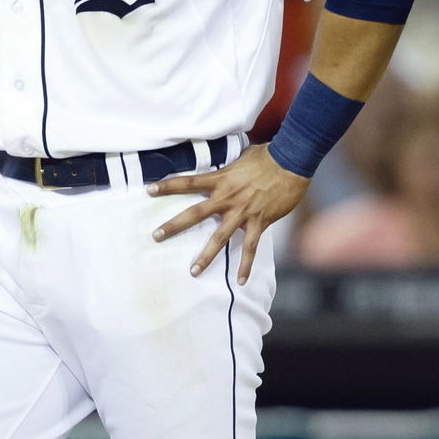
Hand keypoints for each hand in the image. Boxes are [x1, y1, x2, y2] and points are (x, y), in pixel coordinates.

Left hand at [148, 144, 309, 283]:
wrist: (290, 162)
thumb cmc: (265, 156)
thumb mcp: (238, 159)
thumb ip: (225, 170)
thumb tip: (219, 169)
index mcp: (219, 180)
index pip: (187, 182)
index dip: (167, 185)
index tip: (148, 190)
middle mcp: (226, 198)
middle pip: (194, 214)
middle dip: (174, 226)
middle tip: (155, 236)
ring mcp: (242, 212)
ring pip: (219, 237)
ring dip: (206, 255)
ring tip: (193, 271)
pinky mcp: (259, 222)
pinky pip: (250, 248)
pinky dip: (245, 265)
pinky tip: (240, 281)